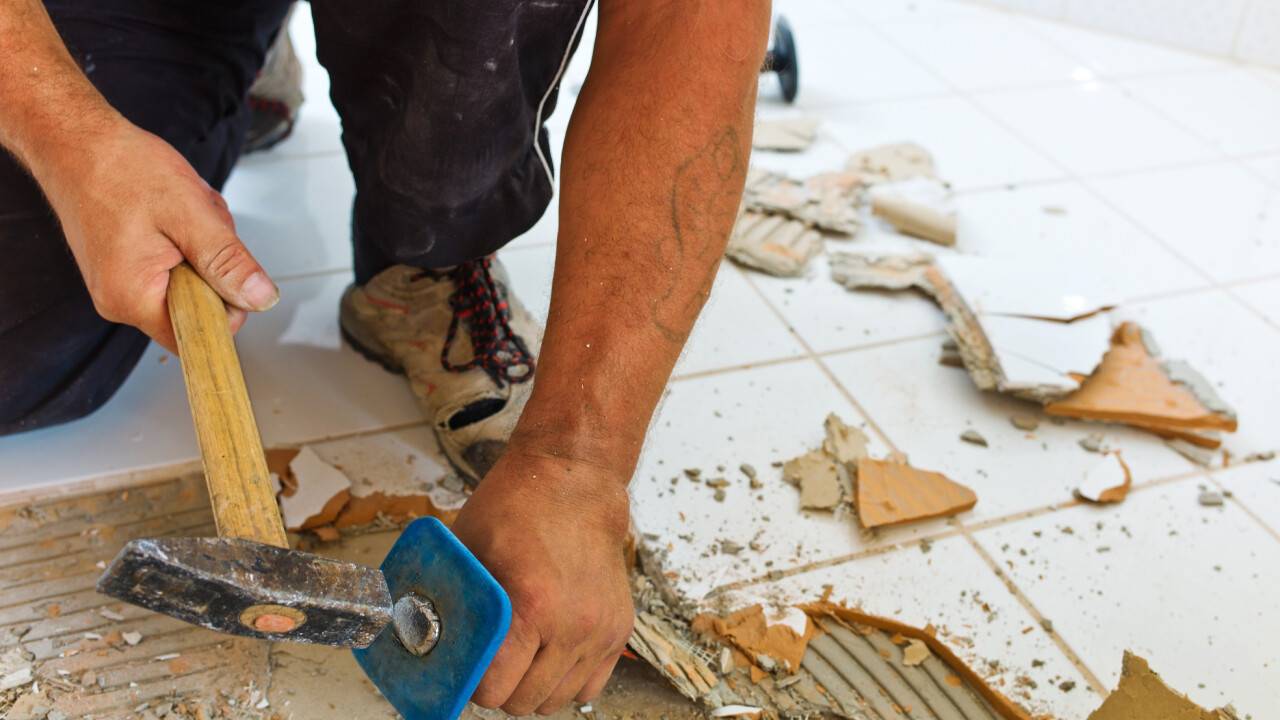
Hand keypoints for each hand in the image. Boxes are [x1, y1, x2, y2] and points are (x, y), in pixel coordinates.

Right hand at [40, 119, 276, 351]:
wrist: (73, 140)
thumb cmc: (121, 168)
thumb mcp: (191, 215)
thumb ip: (227, 262)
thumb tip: (261, 299)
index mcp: (133, 299)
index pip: (200, 335)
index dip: (227, 305)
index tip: (226, 264)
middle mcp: (120, 301)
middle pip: (198, 305)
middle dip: (213, 263)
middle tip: (197, 223)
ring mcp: (118, 285)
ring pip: (188, 281)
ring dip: (199, 246)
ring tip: (179, 210)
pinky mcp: (121, 267)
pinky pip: (171, 266)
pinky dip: (183, 239)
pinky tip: (171, 213)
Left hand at [451, 447, 634, 715]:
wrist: (574, 481)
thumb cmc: (517, 508)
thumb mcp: (467, 550)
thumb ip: (452, 601)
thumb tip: (421, 640)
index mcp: (532, 606)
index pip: (495, 689)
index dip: (473, 683)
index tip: (467, 668)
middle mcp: (573, 625)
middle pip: (526, 702)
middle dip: (501, 689)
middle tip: (490, 664)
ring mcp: (600, 629)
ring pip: (559, 700)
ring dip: (534, 688)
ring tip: (520, 659)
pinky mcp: (618, 628)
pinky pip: (591, 685)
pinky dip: (566, 681)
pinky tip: (549, 656)